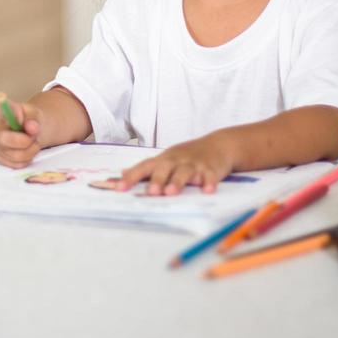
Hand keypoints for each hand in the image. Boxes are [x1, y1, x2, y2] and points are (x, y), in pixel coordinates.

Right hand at [0, 101, 42, 168]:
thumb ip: (32, 118)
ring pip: (15, 156)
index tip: (33, 127)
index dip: (21, 129)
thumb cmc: (28, 118)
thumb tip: (32, 128)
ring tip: (33, 143)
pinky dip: (27, 159)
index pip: (5, 125)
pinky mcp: (1, 160)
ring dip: (31, 151)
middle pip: (6, 142)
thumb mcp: (33, 112)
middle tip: (34, 137)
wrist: (28, 129)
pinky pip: (17, 165)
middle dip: (26, 142)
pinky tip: (28, 151)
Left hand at [116, 132, 237, 195]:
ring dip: (177, 182)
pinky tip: (207, 190)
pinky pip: (209, 176)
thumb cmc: (186, 156)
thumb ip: (146, 170)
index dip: (132, 177)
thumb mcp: (166, 160)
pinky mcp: (211, 169)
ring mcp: (194, 164)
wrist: (217, 144)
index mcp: (163, 160)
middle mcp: (176, 160)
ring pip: (184, 172)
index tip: (119, 188)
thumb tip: (122, 175)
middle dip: (157, 180)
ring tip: (171, 192)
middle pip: (164, 169)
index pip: (144, 167)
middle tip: (151, 192)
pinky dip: (209, 182)